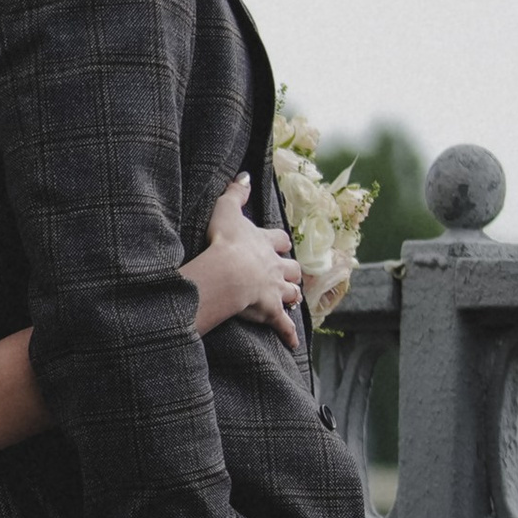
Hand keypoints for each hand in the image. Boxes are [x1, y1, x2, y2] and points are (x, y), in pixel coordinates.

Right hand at [187, 175, 302, 350]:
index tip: (278, 244)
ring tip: (289, 300)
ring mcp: (275, 290)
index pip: (279, 240)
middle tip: (287, 275)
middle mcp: (276, 267)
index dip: (279, 243)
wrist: (228, 271)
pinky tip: (293, 342)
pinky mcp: (270, 311)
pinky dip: (288, 333)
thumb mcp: (226, 210)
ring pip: (291, 294)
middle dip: (291, 272)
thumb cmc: (224, 240)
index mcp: (266, 244)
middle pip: (292, 269)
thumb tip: (245, 175)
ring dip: (291, 296)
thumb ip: (235, 192)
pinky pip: (283, 325)